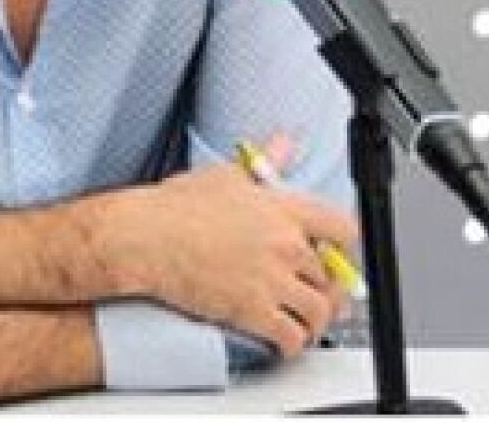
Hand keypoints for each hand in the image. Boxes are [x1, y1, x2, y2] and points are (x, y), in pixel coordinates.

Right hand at [110, 134, 357, 356]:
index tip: (335, 255)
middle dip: (326, 287)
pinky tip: (286, 342)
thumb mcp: (226, 175)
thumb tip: (284, 144)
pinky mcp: (253, 311)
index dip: (343, 247)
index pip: (342, 229)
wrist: (145, 239)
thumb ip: (265, 164)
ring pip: (319, 310)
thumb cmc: (176, 207)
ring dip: (317, 321)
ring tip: (307, 324)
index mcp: (283, 210)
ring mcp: (272, 280)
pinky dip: (294, 344)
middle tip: (317, 294)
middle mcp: (286, 245)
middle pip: (332, 275)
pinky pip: (292, 336)